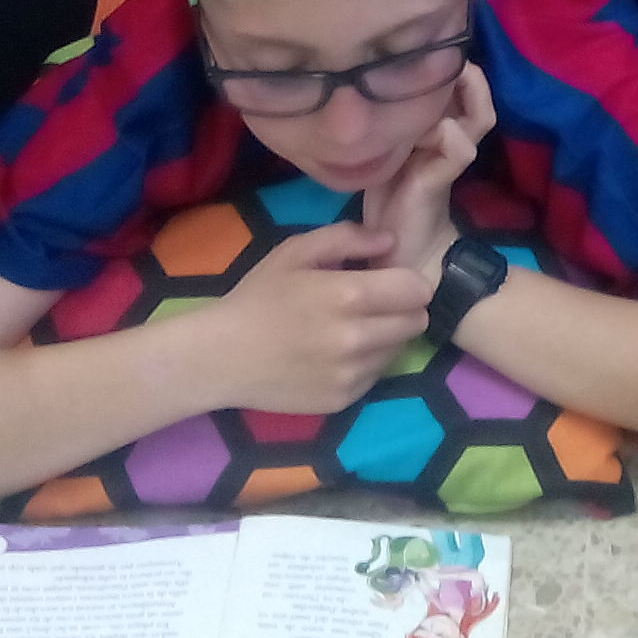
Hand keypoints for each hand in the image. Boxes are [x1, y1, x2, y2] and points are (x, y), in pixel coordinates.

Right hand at [193, 221, 434, 414]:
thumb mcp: (294, 252)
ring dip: (386, 337)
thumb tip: (390, 241)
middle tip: (374, 304)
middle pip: (416, 321)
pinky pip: (375, 375)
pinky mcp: (344, 400)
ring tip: (350, 329)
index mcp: (348, 296)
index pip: (417, 289)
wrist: (221, 357)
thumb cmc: (257, 298)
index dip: (406, 281)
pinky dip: (365, 363)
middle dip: (402, 309)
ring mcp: (352, 374)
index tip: (388, 280)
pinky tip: (335, 354)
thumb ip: (347, 238)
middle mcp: (358, 338)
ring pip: (398, 349)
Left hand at [363, 61, 492, 297]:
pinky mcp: (444, 176)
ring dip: (460, 98)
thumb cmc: (390, 204)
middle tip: (449, 63)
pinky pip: (458, 145)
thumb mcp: (384, 157)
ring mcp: (452, 159)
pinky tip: (425, 131)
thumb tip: (375, 93)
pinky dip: (446, 132)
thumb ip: (389, 129)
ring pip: (478, 117)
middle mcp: (452, 143)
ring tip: (443, 86)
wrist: (402, 252)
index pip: (463, 95)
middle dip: (470, 79)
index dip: (456, 74)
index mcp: (441, 135)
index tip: (432, 54)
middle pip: (480, 102)